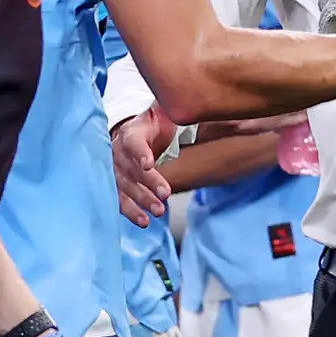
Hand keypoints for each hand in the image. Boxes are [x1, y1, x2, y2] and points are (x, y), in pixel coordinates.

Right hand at [111, 108, 175, 223]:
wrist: (136, 132)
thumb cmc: (154, 125)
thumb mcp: (166, 115)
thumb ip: (183, 116)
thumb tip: (221, 115)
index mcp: (131, 132)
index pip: (134, 141)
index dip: (140, 152)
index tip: (148, 163)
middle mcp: (118, 151)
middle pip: (131, 168)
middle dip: (148, 182)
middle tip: (165, 193)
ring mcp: (114, 169)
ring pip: (124, 185)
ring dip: (140, 199)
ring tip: (158, 211)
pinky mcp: (115, 184)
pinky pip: (119, 198)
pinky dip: (130, 211)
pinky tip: (144, 221)